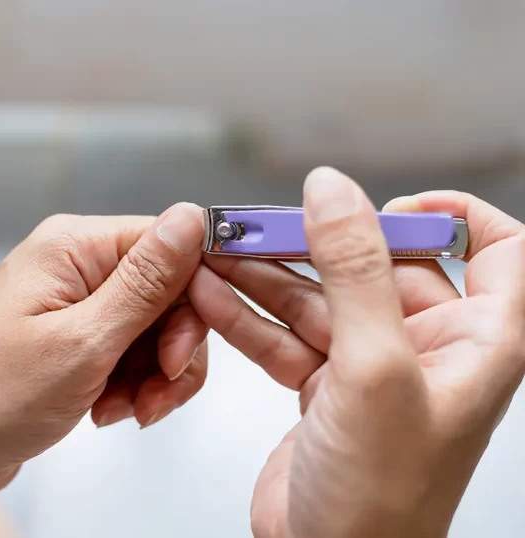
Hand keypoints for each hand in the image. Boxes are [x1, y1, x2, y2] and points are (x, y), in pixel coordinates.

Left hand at [0, 204, 209, 495]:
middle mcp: (75, 264)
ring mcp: (73, 302)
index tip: (181, 353)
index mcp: (74, 246)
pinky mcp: (73, 336)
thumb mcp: (84, 342)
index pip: (169, 244)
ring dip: (152, 376)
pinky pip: (129, 351)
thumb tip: (193, 217)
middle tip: (154, 395)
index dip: (193, 297)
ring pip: (154, 328)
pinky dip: (131, 385)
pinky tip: (107, 410)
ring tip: (123, 410)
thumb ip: (145, 282)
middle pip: (167, 292)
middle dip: (171, 350)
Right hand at [189, 167, 524, 536]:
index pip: (494, 250)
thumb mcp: (374, 370)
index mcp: (476, 341)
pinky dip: (247, 316)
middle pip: (376, 266)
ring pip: (318, 298)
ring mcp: (369, 368)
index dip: (450, 215)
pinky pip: (284, 334)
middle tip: (262, 227)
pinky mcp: (322, 388)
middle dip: (315, 243)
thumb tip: (335, 194)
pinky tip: (213, 295)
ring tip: (219, 255)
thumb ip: (355, 273)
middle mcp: (426, 349)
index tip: (389, 203)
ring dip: (266, 277)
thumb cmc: (381, 499)